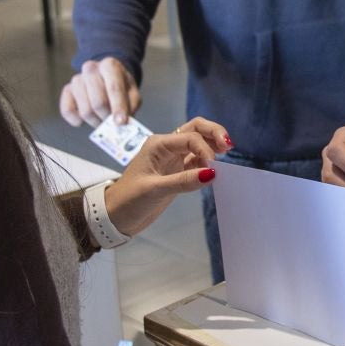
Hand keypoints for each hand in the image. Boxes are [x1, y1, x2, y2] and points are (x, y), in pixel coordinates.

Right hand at [59, 57, 140, 127]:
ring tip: (102, 120)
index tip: (121, 122)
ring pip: (85, 110)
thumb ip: (131, 105)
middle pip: (98, 102)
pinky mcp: (67, 90)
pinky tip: (84, 120)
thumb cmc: (121, 87)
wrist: (106, 78)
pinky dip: (77, 120)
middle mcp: (90, 68)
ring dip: (95, 121)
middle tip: (112, 123)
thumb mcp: (132, 92)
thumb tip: (122, 121)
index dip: (118, 107)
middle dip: (107, 117)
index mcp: (109, 65)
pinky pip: (67, 111)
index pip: (114, 88)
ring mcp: (77, 79)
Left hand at [102, 118, 230, 236]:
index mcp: (158, 144)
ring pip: (198, 142)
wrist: (115, 216)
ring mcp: (173, 158)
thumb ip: (183, 181)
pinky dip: (208, 162)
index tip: (214, 168)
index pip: (190, 138)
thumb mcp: (154, 190)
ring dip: (213, 145)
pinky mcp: (177, 171)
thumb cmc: (128, 200)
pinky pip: (197, 160)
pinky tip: (216, 171)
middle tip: (229, 145)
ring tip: (227, 154)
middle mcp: (167, 146)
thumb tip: (213, 174)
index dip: (205, 149)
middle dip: (214, 133)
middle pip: (196, 129)